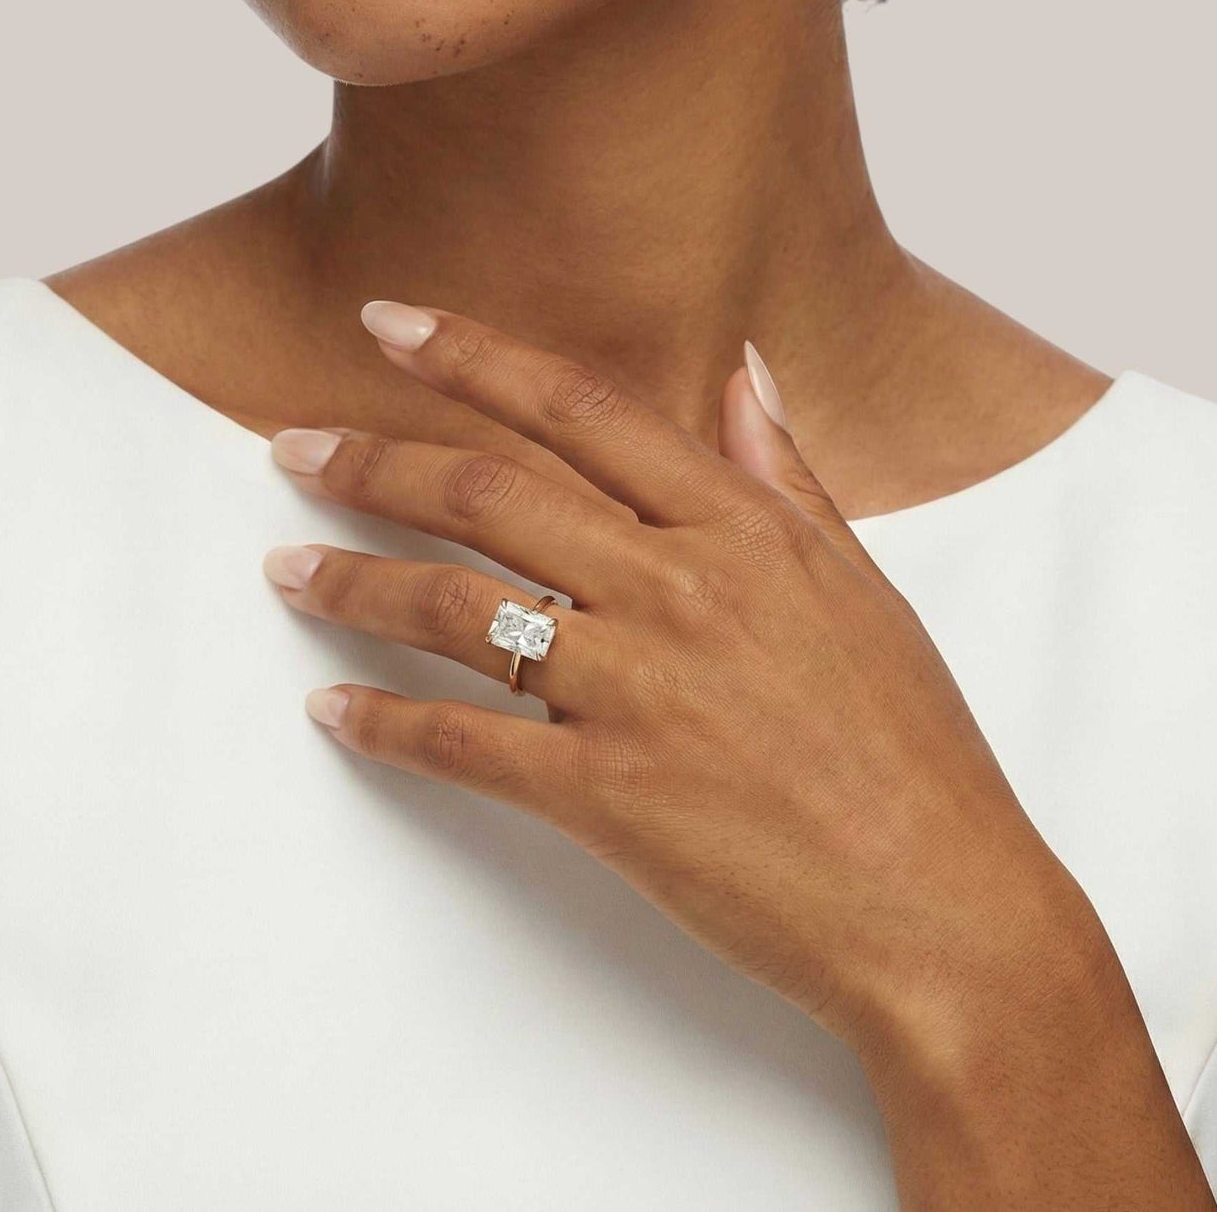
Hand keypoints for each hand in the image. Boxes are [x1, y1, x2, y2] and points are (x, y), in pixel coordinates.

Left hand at [261, 301, 1090, 1059]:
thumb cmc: (912, 746)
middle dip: (371, 462)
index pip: (578, 407)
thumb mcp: (859, 586)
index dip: (471, 355)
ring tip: (285, 568)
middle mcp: (677, 590)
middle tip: (290, 448)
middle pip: (487, 494)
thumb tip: (743, 371)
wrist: (945, 906)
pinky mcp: (607, 794)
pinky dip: (385, 722)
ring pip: (457, 608)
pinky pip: (463, 744)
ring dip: (354, 581)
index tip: (387, 325)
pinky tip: (332, 707)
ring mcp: (637, 691)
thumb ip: (785, 473)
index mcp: (741, 527)